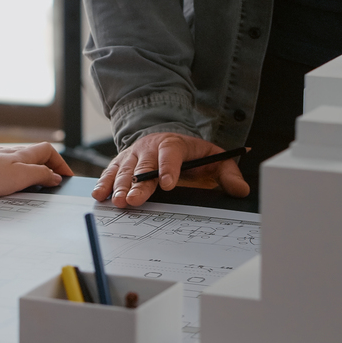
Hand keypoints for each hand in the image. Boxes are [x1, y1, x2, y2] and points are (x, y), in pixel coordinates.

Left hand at [0, 142, 74, 197]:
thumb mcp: (21, 176)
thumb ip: (40, 175)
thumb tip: (54, 177)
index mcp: (23, 155)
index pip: (48, 152)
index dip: (60, 163)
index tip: (67, 177)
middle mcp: (11, 157)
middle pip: (35, 161)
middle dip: (45, 173)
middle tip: (52, 189)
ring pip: (20, 170)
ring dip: (29, 182)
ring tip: (33, 197)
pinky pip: (4, 179)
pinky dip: (12, 187)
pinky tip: (9, 198)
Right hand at [93, 132, 249, 207]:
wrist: (169, 140)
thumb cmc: (193, 155)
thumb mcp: (215, 159)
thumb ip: (228, 174)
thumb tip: (241, 190)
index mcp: (174, 144)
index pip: (171, 154)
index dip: (168, 168)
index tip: (168, 185)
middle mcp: (150, 147)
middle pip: (143, 166)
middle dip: (138, 184)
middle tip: (135, 201)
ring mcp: (133, 155)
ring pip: (125, 170)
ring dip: (120, 186)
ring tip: (118, 201)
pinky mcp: (122, 162)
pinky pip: (111, 172)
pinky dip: (105, 183)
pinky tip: (100, 194)